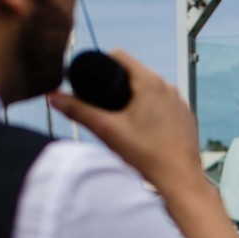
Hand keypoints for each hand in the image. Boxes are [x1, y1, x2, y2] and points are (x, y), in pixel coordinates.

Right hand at [48, 50, 200, 187]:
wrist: (180, 180)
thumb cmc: (146, 155)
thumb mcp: (106, 130)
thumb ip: (78, 111)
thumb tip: (53, 96)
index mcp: (150, 82)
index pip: (119, 56)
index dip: (100, 62)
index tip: (89, 78)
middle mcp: (168, 87)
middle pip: (134, 73)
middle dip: (116, 82)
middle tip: (100, 100)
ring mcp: (180, 103)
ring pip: (150, 90)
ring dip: (134, 97)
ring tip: (118, 115)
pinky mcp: (185, 118)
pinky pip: (164, 106)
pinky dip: (150, 110)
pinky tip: (141, 126)